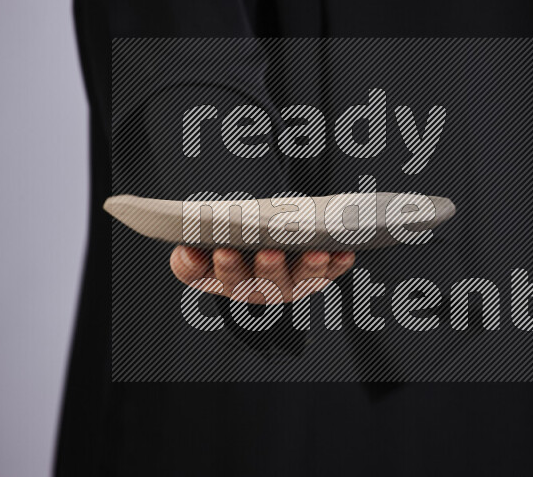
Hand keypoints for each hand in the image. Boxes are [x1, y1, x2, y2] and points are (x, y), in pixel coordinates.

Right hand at [170, 246, 354, 302]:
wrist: (259, 242)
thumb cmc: (230, 244)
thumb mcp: (202, 249)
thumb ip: (190, 258)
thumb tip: (187, 252)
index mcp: (228, 282)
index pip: (222, 279)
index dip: (224, 267)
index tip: (223, 251)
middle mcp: (261, 289)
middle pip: (265, 284)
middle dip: (268, 269)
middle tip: (269, 253)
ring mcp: (292, 284)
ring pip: (302, 281)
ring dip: (310, 269)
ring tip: (316, 254)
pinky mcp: (317, 275)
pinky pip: (331, 272)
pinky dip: (338, 263)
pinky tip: (344, 251)